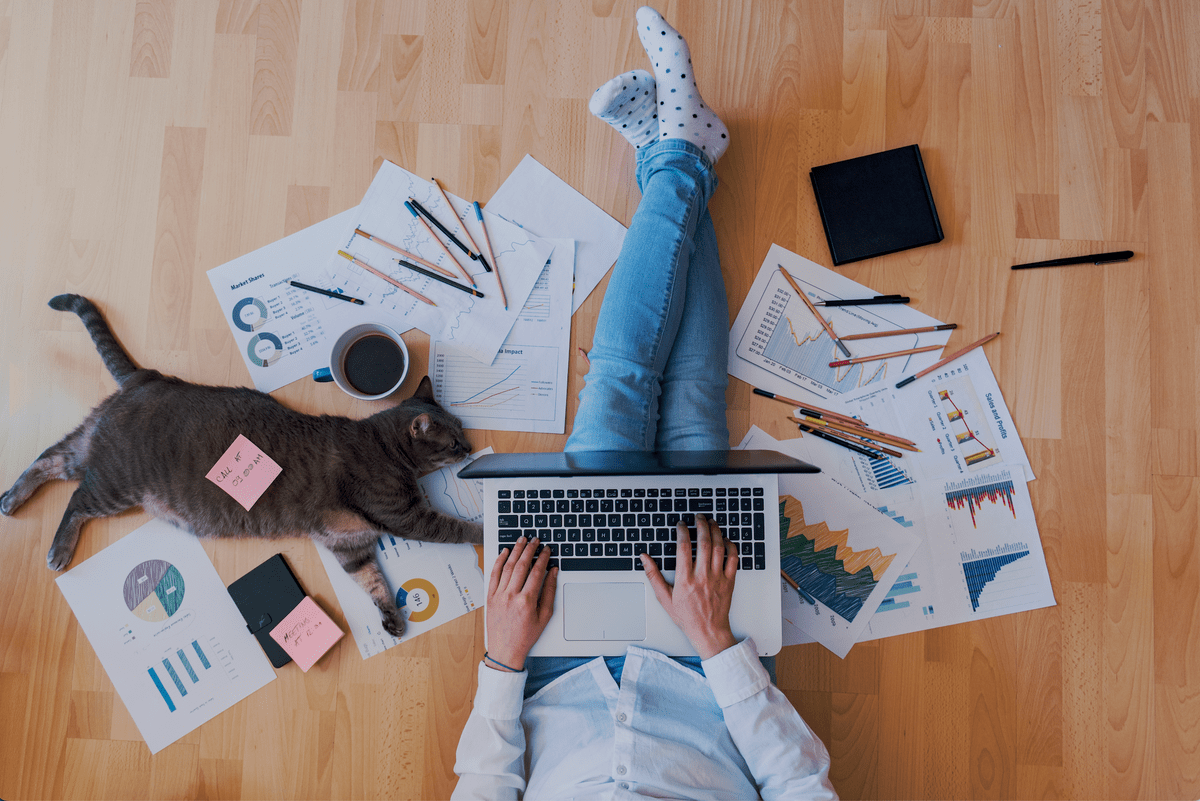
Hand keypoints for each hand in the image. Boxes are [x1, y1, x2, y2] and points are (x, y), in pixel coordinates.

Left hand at [485, 537, 557, 671]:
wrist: (505, 650)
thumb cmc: (526, 636)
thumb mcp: (544, 616)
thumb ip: (549, 592)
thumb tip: (553, 572)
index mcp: (526, 601)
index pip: (536, 572)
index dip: (543, 558)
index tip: (546, 550)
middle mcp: (511, 596)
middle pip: (521, 565)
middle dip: (529, 549)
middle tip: (535, 540)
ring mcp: (498, 595)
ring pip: (507, 566)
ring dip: (515, 551)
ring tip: (522, 541)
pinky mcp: (490, 597)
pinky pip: (493, 574)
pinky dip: (499, 561)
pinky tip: (504, 552)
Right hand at [641, 514, 738, 658]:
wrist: (708, 631)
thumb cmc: (687, 616)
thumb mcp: (664, 598)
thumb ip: (654, 576)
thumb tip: (644, 558)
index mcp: (685, 579)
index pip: (684, 548)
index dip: (682, 532)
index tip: (681, 525)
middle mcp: (702, 576)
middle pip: (704, 543)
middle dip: (701, 525)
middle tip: (698, 517)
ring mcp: (718, 578)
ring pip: (719, 547)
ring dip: (716, 531)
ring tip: (711, 522)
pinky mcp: (729, 581)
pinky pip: (733, 559)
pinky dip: (731, 546)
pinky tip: (726, 540)